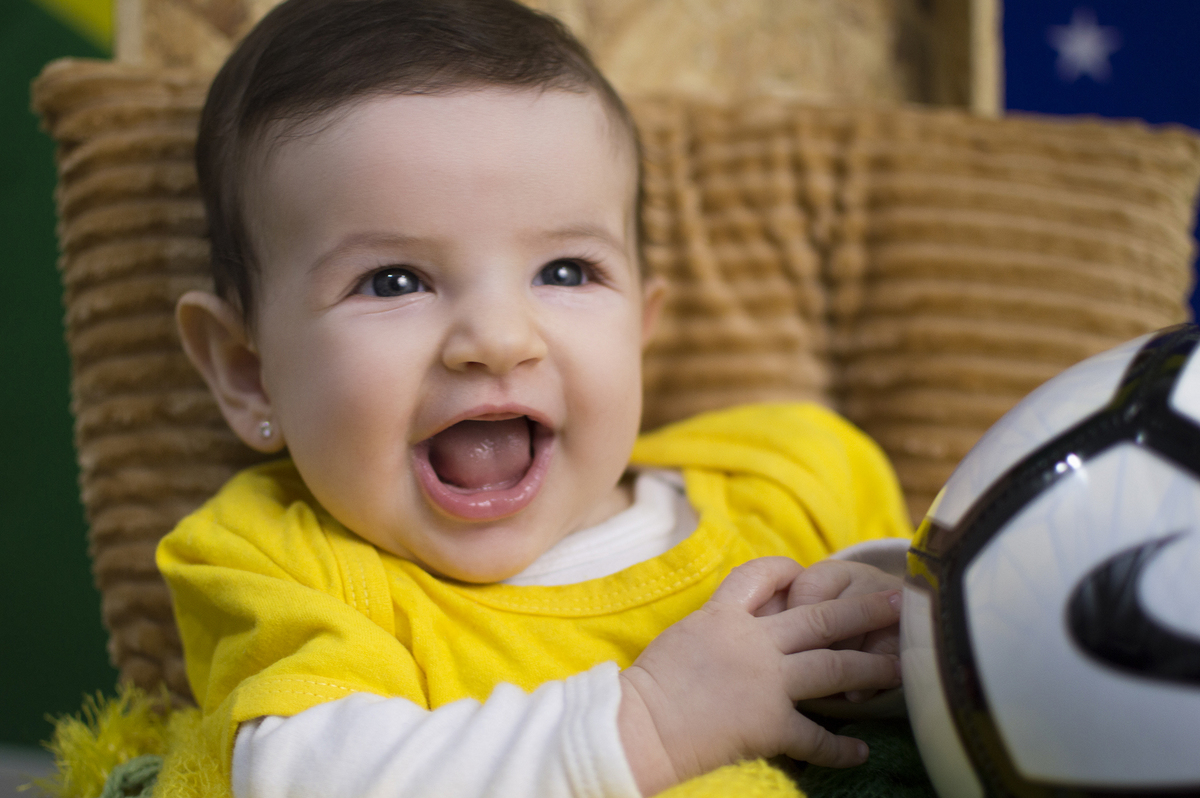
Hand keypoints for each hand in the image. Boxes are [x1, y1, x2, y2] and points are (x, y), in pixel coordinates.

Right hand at [618, 557, 901, 794]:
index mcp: (722, 615)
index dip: (788, 572)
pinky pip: (815, 735)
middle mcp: (752, 641)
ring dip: (871, 667)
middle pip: (819, 617)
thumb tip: (725, 633)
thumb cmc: (644, 689)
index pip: (762, 577)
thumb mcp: (679, 639)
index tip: (807, 573)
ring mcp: (765, 681)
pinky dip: (840, 746)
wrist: (637, 725)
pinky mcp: (769, 723)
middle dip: (862, 608)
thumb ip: (712, 631)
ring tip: (901, 667)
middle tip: (898, 601)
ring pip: (833, 667)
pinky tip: (860, 751)